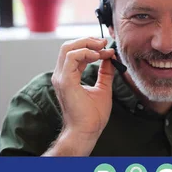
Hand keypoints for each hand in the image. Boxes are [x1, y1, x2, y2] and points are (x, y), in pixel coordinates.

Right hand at [50, 37, 115, 151]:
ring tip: (101, 47)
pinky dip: (85, 52)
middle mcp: (61, 75)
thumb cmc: (92, 115)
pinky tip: (98, 56)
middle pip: (68, 46)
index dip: (92, 47)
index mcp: (68, 76)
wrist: (87, 131)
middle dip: (88, 41)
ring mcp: (61, 77)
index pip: (76, 53)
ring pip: (67, 48)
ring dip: (87, 44)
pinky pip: (71, 57)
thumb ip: (105, 72)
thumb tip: (110, 57)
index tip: (109, 49)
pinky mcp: (65, 81)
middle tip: (104, 43)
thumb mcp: (103, 87)